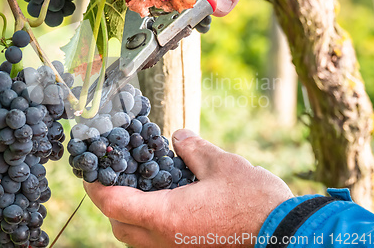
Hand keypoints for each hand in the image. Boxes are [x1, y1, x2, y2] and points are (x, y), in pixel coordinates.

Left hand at [84, 129, 293, 247]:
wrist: (284, 233)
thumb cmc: (253, 200)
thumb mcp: (220, 163)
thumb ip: (191, 147)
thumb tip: (177, 136)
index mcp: (165, 216)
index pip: (112, 203)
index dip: (94, 185)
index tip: (89, 169)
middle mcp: (164, 240)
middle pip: (118, 225)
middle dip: (109, 201)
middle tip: (113, 176)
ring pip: (135, 238)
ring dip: (127, 214)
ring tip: (136, 187)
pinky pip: (154, 241)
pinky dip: (147, 223)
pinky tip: (163, 201)